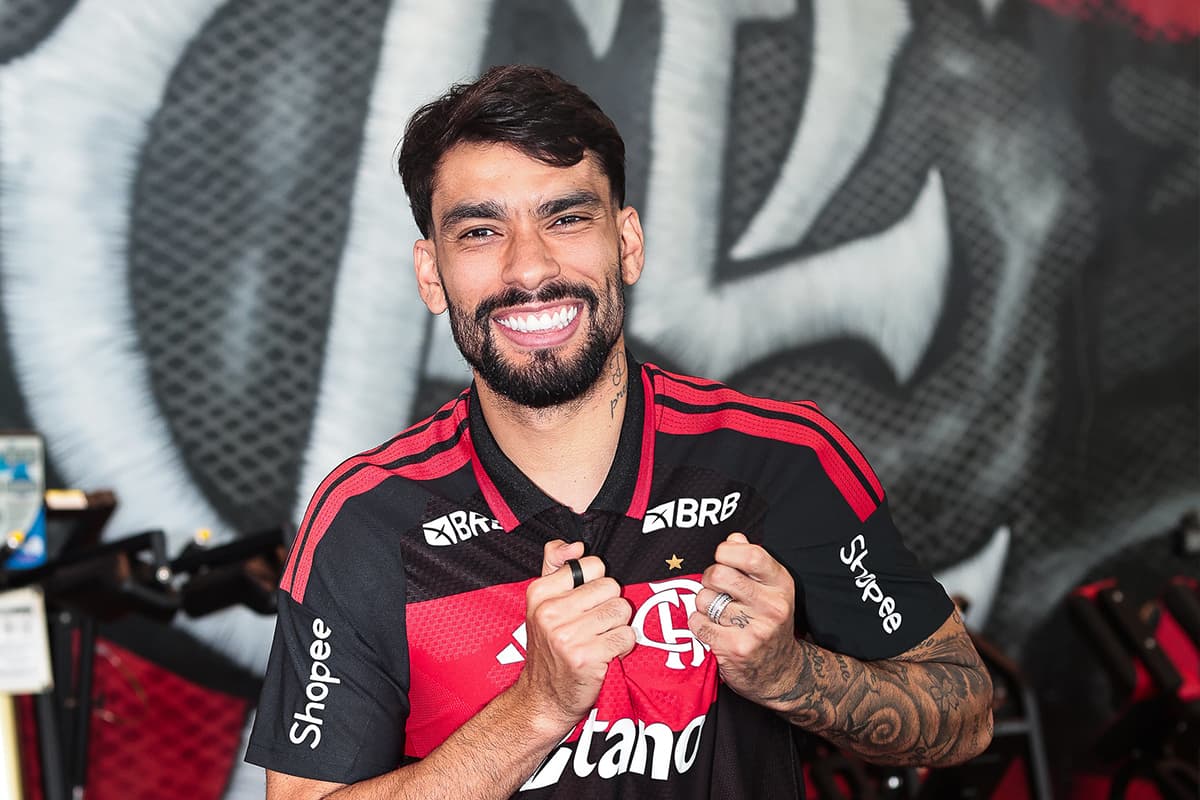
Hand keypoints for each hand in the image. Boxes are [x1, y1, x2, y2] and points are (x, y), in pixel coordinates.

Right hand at [512, 540, 634, 730]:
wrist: (543, 699)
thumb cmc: (550, 648)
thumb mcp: (542, 604)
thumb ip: (555, 566)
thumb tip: (575, 545)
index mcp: (539, 593)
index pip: (592, 565)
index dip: (596, 584)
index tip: (584, 603)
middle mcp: (550, 613)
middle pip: (611, 586)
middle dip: (610, 606)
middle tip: (594, 625)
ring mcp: (567, 636)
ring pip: (622, 610)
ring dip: (617, 627)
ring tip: (599, 640)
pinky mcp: (587, 657)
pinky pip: (627, 637)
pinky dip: (622, 647)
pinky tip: (605, 655)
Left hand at [687, 533, 803, 705]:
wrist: (781, 674)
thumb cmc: (769, 625)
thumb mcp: (771, 590)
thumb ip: (752, 561)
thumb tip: (734, 538)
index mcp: (781, 585)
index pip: (751, 555)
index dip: (727, 552)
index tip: (723, 559)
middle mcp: (773, 606)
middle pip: (720, 574)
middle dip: (709, 578)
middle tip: (716, 589)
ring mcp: (756, 629)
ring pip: (704, 599)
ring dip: (703, 605)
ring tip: (718, 614)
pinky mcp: (736, 648)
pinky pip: (698, 623)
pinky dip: (698, 624)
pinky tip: (712, 629)